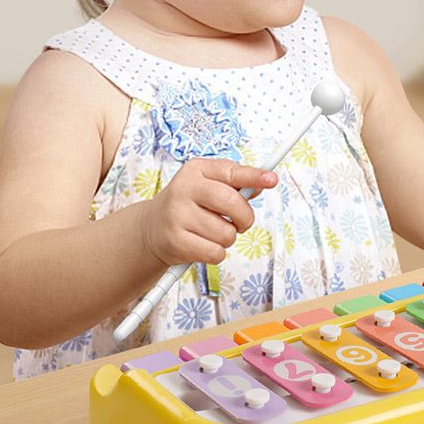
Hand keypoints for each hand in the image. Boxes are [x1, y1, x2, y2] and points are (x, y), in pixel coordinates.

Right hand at [139, 158, 278, 268]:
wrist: (151, 228)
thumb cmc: (189, 205)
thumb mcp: (208, 186)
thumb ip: (236, 184)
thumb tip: (261, 184)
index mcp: (196, 170)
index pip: (231, 172)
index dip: (254, 176)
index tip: (271, 179)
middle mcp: (184, 189)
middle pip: (232, 203)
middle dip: (245, 218)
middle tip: (240, 222)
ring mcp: (177, 215)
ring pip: (227, 233)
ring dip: (228, 238)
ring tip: (212, 232)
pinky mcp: (175, 241)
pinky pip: (216, 252)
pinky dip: (216, 253)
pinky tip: (203, 245)